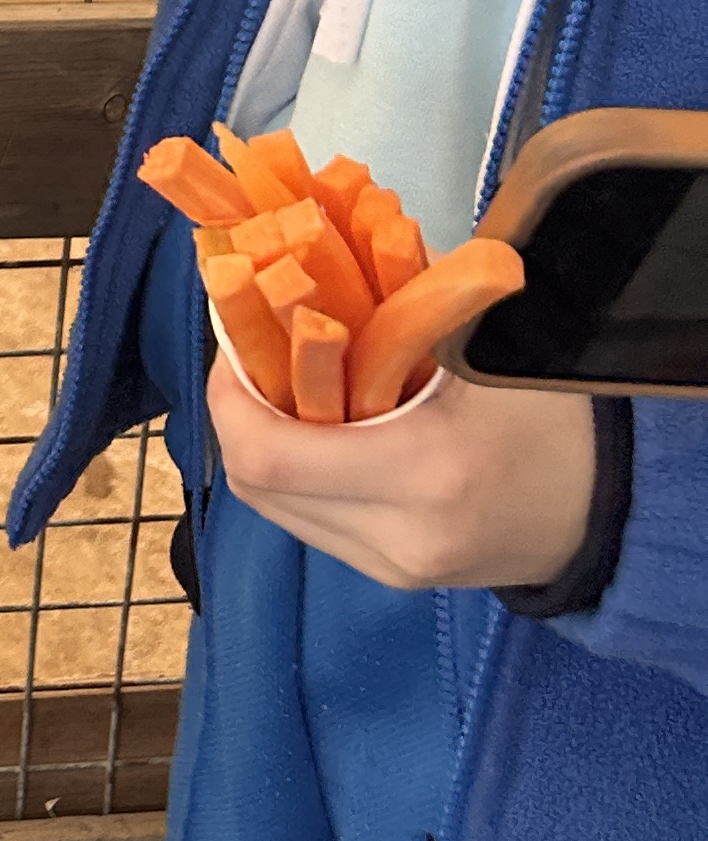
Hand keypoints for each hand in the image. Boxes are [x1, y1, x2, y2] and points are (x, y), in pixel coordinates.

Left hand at [206, 355, 596, 593]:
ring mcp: (392, 566)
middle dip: (238, 413)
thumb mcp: (482, 352)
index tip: (239, 337)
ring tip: (281, 385)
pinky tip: (316, 427)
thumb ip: (395, 316)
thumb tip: (306, 265)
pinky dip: (296, 471)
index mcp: (424, 472)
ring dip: (262, 442)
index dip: (230, 394)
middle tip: (252, 353)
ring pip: (274, 506)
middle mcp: (398, 534)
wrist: (610, 510)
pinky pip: (310, 520)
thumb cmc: (550, 420)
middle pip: (257, 484)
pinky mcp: (390, 575)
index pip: (268, 453)